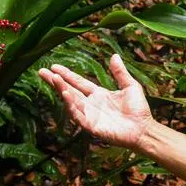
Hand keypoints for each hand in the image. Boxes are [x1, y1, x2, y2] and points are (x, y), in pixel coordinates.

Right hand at [38, 54, 153, 149]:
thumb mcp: (130, 86)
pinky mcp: (91, 125)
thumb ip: (120, 73)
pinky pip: (78, 115)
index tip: (54, 66)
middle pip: (69, 90)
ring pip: (71, 101)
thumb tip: (114, 56)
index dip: (66, 74)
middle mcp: (91, 104)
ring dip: (62, 90)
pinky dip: (71, 105)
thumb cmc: (138, 109)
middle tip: (42, 71)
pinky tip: (66, 95)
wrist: (143, 129)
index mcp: (98, 94)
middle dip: (56, 81)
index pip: (78, 82)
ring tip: (54, 79)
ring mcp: (90, 115)